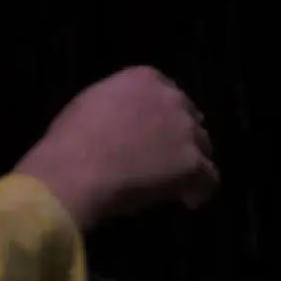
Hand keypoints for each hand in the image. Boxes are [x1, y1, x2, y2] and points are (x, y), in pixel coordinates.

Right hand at [15, 66, 218, 229]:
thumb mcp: (92, 104)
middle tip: (165, 163)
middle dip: (181, 140)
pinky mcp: (193, 162)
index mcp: (145, 79)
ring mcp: (185, 130)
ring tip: (173, 184)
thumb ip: (121, 106)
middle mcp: (172, 98)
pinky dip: (199, 191)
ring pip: (203, 148)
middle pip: (190, 120)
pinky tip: (186, 202)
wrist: (74, 170)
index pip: (170, 95)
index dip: (166, 119)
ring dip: (190, 164)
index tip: (155, 138)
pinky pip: (210, 179)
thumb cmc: (70, 141)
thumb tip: (129, 124)